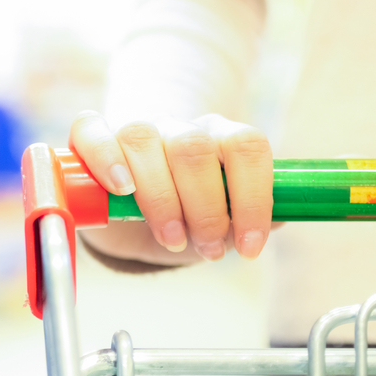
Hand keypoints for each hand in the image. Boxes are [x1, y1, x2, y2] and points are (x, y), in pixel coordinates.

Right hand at [68, 110, 273, 265]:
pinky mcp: (92, 136)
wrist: (133, 214)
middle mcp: (179, 127)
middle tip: (208, 249)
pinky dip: (106, 158)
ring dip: (160, 198)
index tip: (251, 246)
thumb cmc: (185, 216)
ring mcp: (134, 128)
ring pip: (144, 140)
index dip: (253, 196)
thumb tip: (284, 219)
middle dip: (205, 208)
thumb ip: (252, 216)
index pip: (246, 145)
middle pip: (193, 147)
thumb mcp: (223, 221)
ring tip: (172, 239)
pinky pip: (93, 131)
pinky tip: (122, 189)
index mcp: (220, 138)